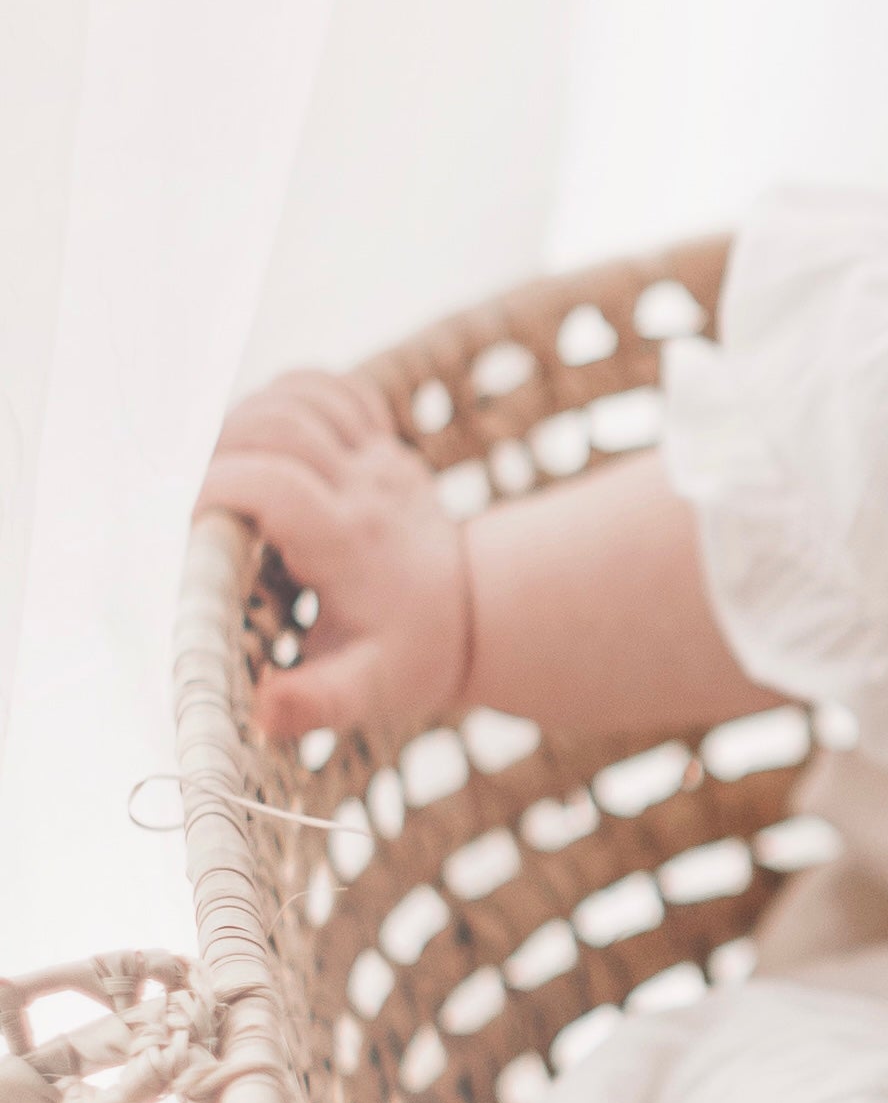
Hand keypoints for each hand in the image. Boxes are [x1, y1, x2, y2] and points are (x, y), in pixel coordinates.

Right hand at [196, 372, 470, 740]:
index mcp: (351, 540)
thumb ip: (318, 702)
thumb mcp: (369, 692)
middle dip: (221, 446)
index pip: (273, 482)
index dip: (214, 489)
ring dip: (250, 418)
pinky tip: (278, 440)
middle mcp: (367, 488)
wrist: (482, 618)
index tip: (189, 526)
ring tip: (231, 469)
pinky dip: (293, 397)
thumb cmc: (412, 657)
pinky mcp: (384, 447)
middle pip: (280, 424)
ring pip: (302, 398)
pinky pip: (335, 391)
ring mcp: (380, 460)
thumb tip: (264, 711)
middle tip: (202, 497)